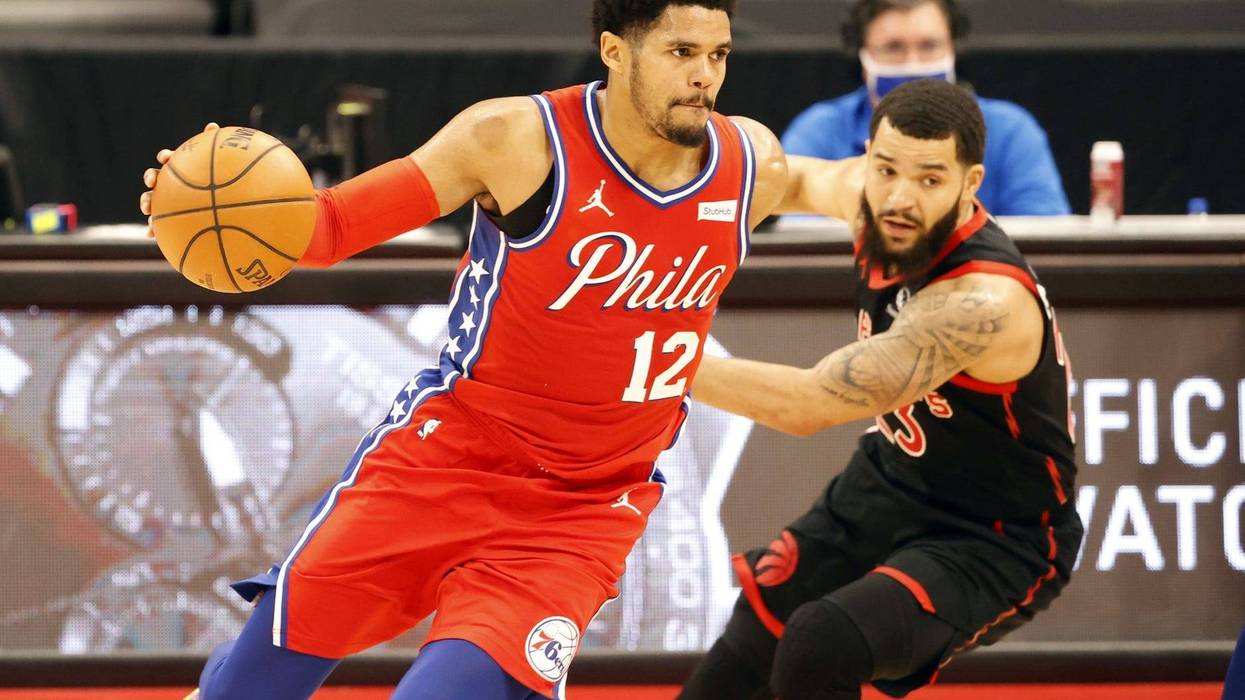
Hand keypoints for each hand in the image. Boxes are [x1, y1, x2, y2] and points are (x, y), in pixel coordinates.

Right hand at [140, 122, 218, 237]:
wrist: (219, 210)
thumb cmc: (218, 186)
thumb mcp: (219, 169)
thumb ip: (214, 149)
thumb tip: (212, 125)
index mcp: (180, 170)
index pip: (169, 159)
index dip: (165, 157)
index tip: (166, 158)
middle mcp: (170, 184)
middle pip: (154, 178)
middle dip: (151, 177)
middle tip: (152, 181)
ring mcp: (166, 202)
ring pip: (150, 200)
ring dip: (146, 202)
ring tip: (148, 209)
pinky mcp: (166, 220)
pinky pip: (156, 225)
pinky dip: (152, 229)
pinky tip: (151, 235)